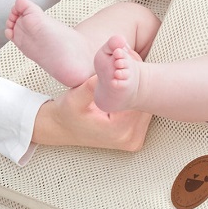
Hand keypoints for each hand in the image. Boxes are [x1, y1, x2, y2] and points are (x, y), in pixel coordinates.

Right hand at [33, 76, 150, 151]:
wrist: (61, 129)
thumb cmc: (67, 113)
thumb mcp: (74, 99)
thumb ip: (90, 88)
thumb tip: (103, 76)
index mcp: (120, 131)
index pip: (139, 100)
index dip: (133, 81)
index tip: (126, 67)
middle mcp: (131, 139)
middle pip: (147, 105)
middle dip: (138, 86)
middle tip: (129, 67)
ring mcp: (134, 141)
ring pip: (146, 109)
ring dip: (138, 93)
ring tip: (126, 77)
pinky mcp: (134, 139)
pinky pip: (142, 116)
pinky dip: (136, 102)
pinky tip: (126, 90)